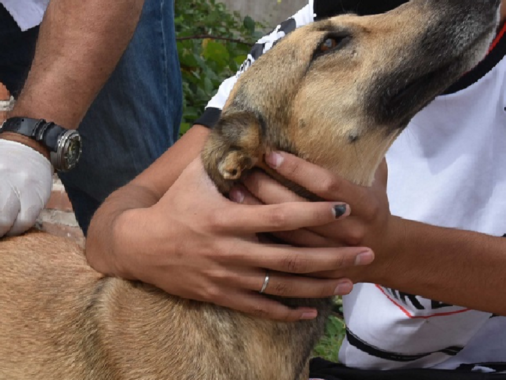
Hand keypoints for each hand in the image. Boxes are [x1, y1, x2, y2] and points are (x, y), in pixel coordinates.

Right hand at [111, 158, 374, 320]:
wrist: (139, 247)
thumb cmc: (172, 206)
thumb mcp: (194, 175)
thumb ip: (224, 154)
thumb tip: (246, 122)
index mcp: (227, 219)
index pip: (279, 216)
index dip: (313, 211)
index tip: (343, 207)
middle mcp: (230, 251)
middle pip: (292, 258)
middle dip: (334, 256)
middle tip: (366, 251)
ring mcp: (227, 278)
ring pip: (282, 287)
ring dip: (320, 286)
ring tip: (351, 282)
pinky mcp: (221, 295)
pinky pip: (260, 308)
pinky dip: (288, 312)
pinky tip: (313, 309)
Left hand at [236, 152, 402, 281]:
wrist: (385, 253)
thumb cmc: (373, 205)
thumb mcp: (376, 178)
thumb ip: (361, 153)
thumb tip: (344, 119)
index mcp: (365, 205)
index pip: (326, 185)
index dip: (298, 170)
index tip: (271, 154)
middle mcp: (350, 231)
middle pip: (299, 210)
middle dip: (268, 188)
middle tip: (244, 171)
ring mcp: (333, 254)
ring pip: (287, 234)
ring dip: (258, 212)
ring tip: (234, 191)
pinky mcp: (317, 270)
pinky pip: (284, 254)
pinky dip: (261, 237)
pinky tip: (240, 221)